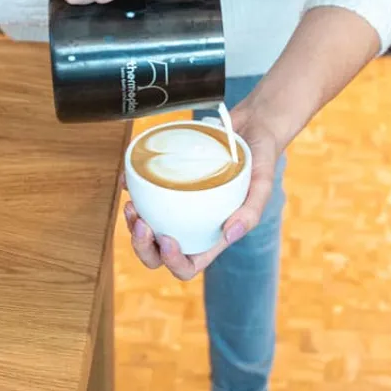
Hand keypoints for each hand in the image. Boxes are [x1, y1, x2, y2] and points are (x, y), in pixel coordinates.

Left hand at [122, 102, 284, 280]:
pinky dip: (130, 190)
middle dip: (142, 247)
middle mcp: (192, 225)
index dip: (173, 262)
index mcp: (212, 236)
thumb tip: (229, 235)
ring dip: (132, 225)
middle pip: (158, 253)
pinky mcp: (167, 183)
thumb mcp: (262, 184)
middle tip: (141, 222)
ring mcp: (177, 206)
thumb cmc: (261, 158)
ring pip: (145, 229)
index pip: (188, 265)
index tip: (168, 239)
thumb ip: (251, 211)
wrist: (253, 125)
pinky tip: (128, 180)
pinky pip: (142, 194)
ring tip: (131, 205)